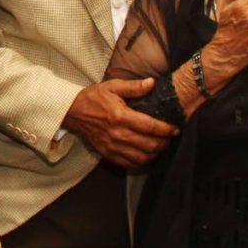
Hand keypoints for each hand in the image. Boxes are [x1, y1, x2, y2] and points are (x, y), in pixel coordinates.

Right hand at [62, 78, 178, 168]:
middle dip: (164, 142)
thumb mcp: (112, 86)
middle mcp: (116, 133)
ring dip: (155, 153)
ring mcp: (111, 146)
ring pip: (141, 157)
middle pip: (148, 144)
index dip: (166, 129)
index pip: (149, 126)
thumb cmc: (93, 98)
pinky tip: (146, 154)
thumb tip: (152, 83)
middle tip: (170, 137)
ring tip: (160, 146)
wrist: (72, 112)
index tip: (175, 129)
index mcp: (119, 116)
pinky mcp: (107, 153)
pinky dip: (141, 162)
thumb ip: (134, 86)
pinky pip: (129, 164)